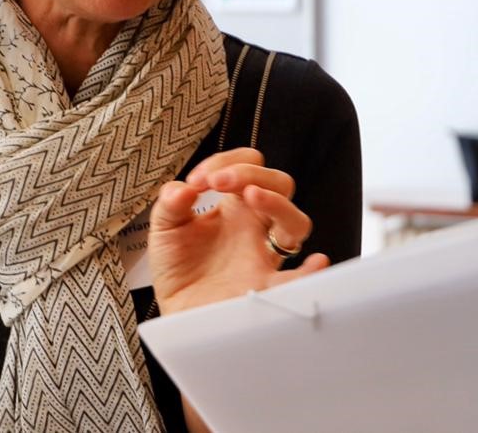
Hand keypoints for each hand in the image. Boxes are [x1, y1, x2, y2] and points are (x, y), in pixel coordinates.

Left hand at [148, 148, 329, 316]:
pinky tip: (313, 263)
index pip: (249, 166)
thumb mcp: (164, 230)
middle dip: (250, 173)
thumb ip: (170, 203)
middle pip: (279, 184)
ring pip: (296, 221)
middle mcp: (255, 227)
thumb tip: (183, 188)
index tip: (198, 180)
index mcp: (234, 208)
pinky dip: (311, 272)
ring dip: (276, 202)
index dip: (227, 162)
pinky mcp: (264, 288)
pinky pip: (298, 280)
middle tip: (218, 182)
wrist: (175, 316)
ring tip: (251, 196)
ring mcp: (263, 255)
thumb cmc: (177, 272)